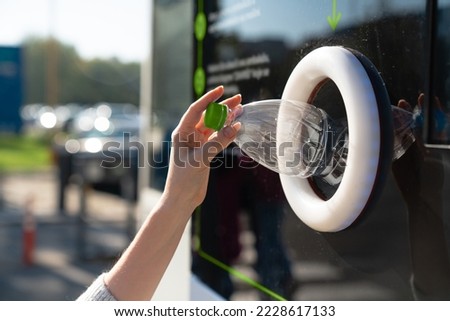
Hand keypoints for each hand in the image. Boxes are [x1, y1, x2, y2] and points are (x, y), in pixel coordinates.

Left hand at [164, 86, 241, 208]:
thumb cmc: (184, 180)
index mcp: (181, 133)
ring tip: (241, 110)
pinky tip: (236, 127)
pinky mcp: (204, 152)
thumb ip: (218, 142)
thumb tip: (236, 126)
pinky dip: (227, 132)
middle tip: (239, 98)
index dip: (209, 99)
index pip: (196, 110)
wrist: (182, 199)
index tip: (222, 90)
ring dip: (226, 119)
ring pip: (214, 126)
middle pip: (207, 116)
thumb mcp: (201, 159)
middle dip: (222, 107)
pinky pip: (217, 138)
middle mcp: (188, 136)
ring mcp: (197, 144)